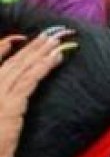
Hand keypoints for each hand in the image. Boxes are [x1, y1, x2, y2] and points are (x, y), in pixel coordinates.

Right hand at [0, 32, 65, 156]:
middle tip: (52, 32)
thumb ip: (6, 109)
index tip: (20, 38)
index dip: (6, 47)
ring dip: (42, 50)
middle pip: (16, 60)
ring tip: (58, 39)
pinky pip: (31, 79)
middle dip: (35, 45)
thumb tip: (14, 104)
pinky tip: (57, 56)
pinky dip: (44, 65)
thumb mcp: (0, 123)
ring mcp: (0, 94)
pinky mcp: (12, 103)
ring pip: (25, 66)